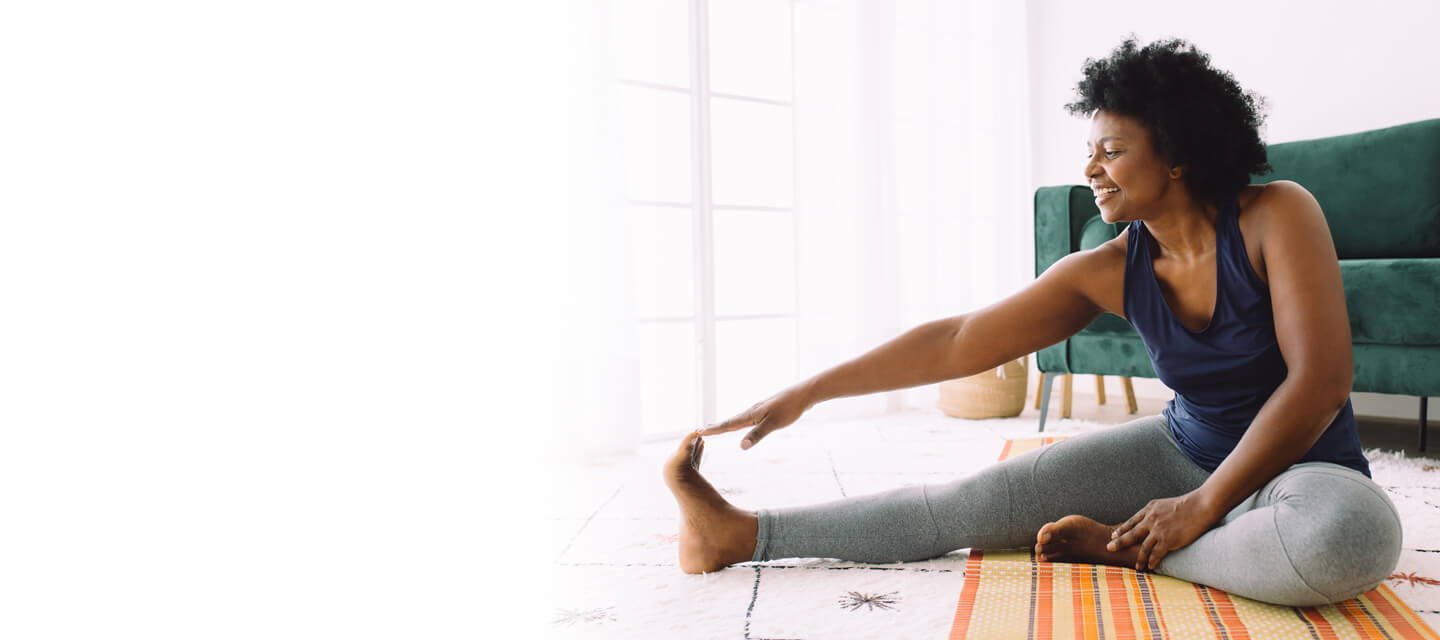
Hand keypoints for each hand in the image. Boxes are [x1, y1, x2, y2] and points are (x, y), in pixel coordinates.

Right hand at [695, 382, 815, 449]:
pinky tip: (742, 423)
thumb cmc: (789, 409)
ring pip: (738, 419)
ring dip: (725, 424)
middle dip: (715, 427)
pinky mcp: (766, 410)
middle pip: (730, 421)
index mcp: (751, 415)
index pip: (728, 424)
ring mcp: (759, 409)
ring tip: (716, 427)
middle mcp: (752, 411)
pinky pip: (747, 418)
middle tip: (700, 430)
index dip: (714, 430)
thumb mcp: (774, 424)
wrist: (804, 394)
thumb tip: (741, 447)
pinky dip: (738, 422)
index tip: (698, 431)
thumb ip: (757, 435)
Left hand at [1106, 492, 1218, 571]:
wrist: (1200, 506)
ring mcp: (1158, 531)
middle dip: (1119, 542)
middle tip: (1109, 548)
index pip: (1132, 521)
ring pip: (1143, 547)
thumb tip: (1153, 518)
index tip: (1113, 535)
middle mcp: (1151, 520)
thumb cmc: (1187, 504)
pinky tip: (1149, 567)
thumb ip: (1157, 512)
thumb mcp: (1165, 504)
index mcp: (1149, 510)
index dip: (1122, 529)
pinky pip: (1156, 554)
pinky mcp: (1168, 540)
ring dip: (1138, 558)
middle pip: (1131, 534)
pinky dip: (1152, 561)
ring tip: (1136, 567)